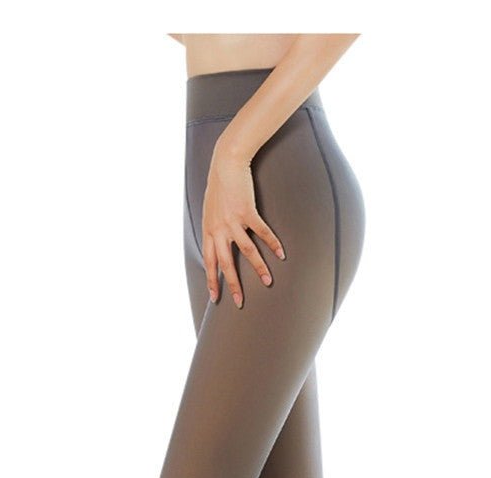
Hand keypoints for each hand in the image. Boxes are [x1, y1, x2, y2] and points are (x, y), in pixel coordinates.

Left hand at [201, 144, 286, 308]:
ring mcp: (233, 221)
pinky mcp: (247, 212)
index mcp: (209, 231)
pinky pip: (261, 233)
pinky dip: (272, 244)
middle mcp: (219, 229)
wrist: (225, 162)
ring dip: (259, 268)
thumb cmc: (219, 186)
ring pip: (247, 252)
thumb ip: (214, 228)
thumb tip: (218, 241)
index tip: (215, 298)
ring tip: (268, 282)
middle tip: (240, 302)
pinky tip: (281, 254)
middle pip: (226, 263)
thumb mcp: (210, 210)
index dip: (212, 280)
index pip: (209, 262)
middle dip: (233, 285)